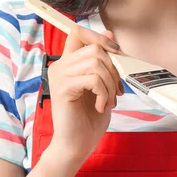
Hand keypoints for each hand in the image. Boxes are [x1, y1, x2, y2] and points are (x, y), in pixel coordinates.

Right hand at [46, 24, 123, 164]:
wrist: (77, 144)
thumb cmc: (89, 118)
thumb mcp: (102, 85)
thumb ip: (104, 61)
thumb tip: (109, 33)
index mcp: (69, 63)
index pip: (79, 32)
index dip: (100, 38)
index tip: (116, 54)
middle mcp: (61, 66)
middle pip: (94, 48)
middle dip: (114, 69)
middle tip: (116, 91)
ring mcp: (60, 76)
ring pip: (95, 63)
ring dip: (110, 84)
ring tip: (109, 101)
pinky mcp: (63, 89)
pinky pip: (92, 79)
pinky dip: (103, 93)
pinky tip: (100, 106)